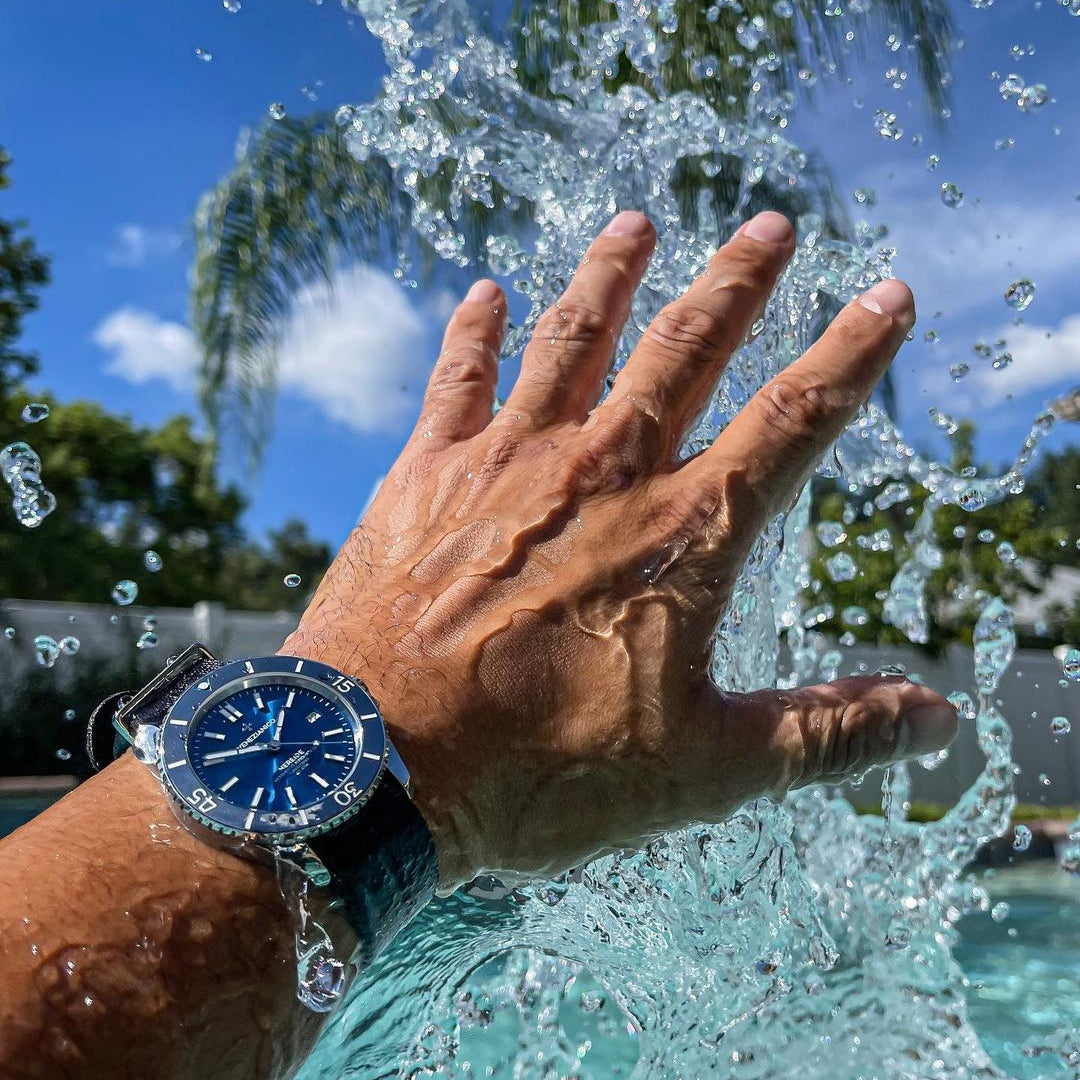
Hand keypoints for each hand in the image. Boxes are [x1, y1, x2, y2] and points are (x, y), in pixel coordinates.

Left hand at [282, 210, 956, 890]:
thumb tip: (935, 718)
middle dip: (737, 284)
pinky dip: (473, 333)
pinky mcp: (427, 474)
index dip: (848, 359)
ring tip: (637, 223)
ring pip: (573, 339)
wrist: (378, 765)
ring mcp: (508, 463)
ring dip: (610, 276)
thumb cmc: (538, 772)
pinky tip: (486, 292)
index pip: (791, 424)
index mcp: (680, 537)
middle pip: (685, 351)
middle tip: (772, 224)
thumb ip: (823, 734)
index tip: (886, 298)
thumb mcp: (703, 768)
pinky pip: (456, 380)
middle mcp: (601, 474)